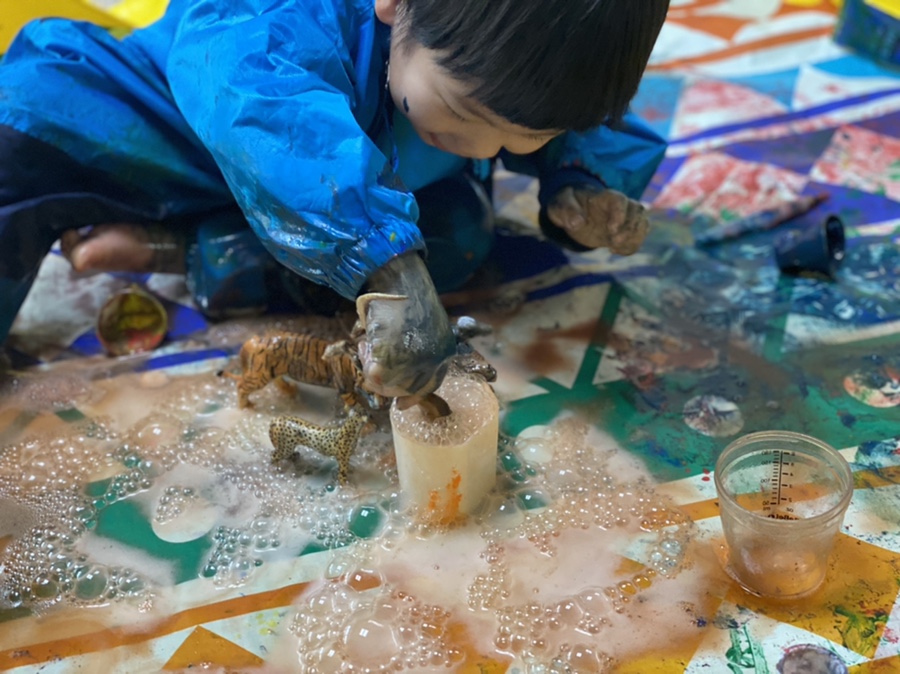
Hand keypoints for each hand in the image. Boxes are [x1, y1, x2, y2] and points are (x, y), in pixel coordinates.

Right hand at [357, 252, 455, 401]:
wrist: (397, 278)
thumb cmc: (406, 298)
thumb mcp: (423, 328)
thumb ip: (418, 352)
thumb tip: (402, 376)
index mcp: (444, 351)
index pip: (430, 385)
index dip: (414, 396)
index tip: (401, 404)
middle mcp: (432, 359)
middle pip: (405, 388)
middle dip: (385, 384)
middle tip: (371, 368)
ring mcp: (412, 359)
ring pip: (386, 383)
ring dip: (371, 368)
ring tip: (366, 347)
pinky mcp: (393, 356)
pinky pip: (374, 373)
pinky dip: (365, 359)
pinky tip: (364, 343)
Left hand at [546, 186, 648, 254]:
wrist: (573, 211)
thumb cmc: (567, 204)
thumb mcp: (559, 205)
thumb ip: (566, 211)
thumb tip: (577, 222)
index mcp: (604, 197)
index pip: (620, 200)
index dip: (620, 214)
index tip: (611, 229)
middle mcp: (619, 206)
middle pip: (638, 211)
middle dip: (630, 229)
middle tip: (613, 243)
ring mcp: (624, 218)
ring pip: (643, 224)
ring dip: (634, 239)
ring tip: (614, 248)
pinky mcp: (624, 231)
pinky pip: (638, 237)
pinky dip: (631, 247)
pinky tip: (614, 250)